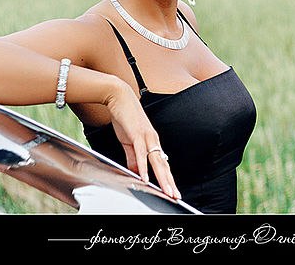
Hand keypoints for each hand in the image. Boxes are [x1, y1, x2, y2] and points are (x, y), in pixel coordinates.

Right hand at [104, 79, 180, 199]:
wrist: (119, 97)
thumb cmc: (125, 117)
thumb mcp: (129, 141)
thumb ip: (133, 158)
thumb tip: (137, 173)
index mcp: (152, 142)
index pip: (162, 164)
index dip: (167, 179)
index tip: (172, 191)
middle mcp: (153, 140)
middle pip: (163, 166)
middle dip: (170, 183)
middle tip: (176, 196)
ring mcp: (146, 138)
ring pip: (156, 162)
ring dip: (162, 179)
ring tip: (167, 192)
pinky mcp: (136, 135)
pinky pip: (141, 154)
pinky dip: (144, 167)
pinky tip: (145, 178)